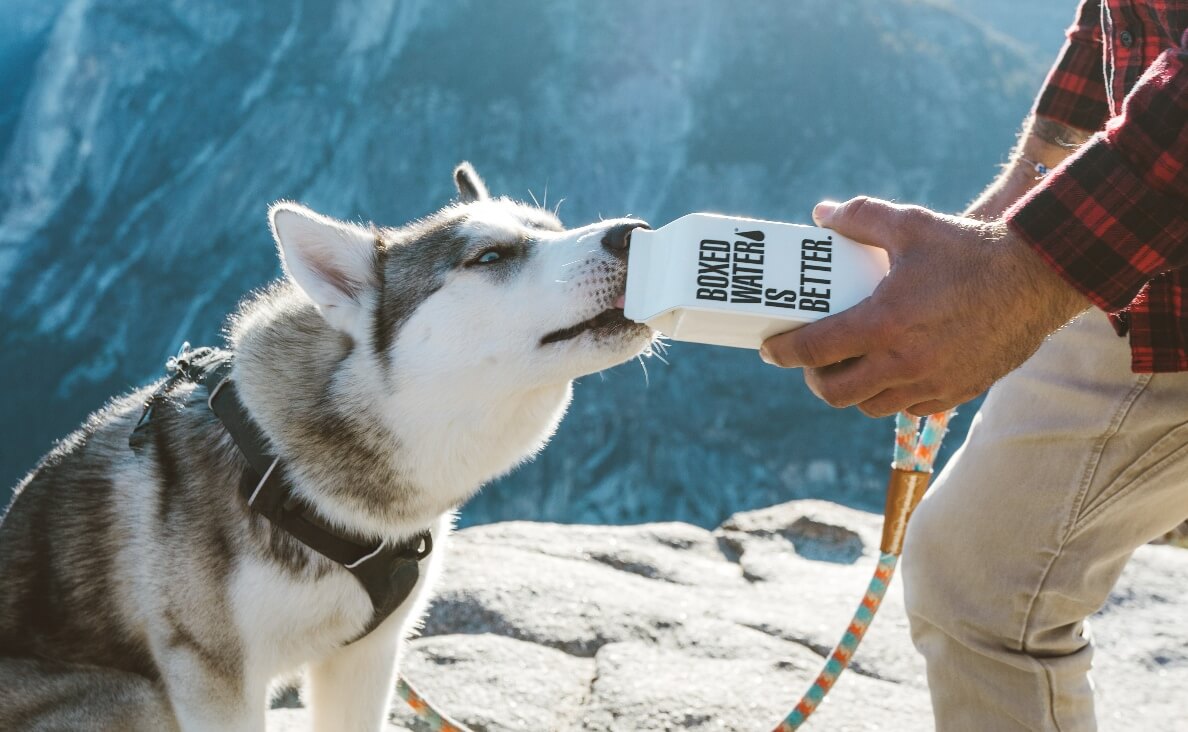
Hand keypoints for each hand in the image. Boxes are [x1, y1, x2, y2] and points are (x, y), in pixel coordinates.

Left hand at [759, 197, 1088, 416]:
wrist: (1039, 278)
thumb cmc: (971, 249)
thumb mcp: (911, 224)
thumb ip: (860, 217)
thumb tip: (821, 215)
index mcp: (885, 322)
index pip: (816, 349)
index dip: (784, 352)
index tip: (770, 349)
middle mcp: (905, 361)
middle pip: (835, 393)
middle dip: (813, 378)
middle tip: (810, 359)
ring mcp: (932, 382)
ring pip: (870, 406)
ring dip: (851, 390)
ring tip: (848, 365)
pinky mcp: (956, 392)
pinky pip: (908, 408)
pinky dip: (889, 395)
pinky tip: (889, 371)